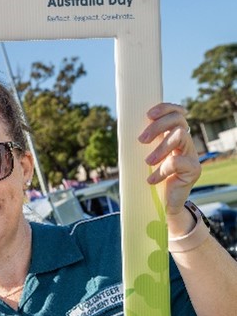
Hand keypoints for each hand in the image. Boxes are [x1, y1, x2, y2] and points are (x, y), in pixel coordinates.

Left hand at [139, 103, 199, 220]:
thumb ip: (142, 145)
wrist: (162, 206)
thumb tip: (122, 128)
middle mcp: (185, 143)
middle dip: (158, 126)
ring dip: (161, 147)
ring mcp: (192, 155)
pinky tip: (151, 180)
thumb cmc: (150, 180)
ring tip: (147, 162)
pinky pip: (177, 162)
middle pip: (178, 121)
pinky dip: (161, 170)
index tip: (148, 114)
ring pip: (180, 136)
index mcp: (174, 137)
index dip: (165, 108)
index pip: (176, 113)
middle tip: (141, 140)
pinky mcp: (194, 170)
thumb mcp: (144, 159)